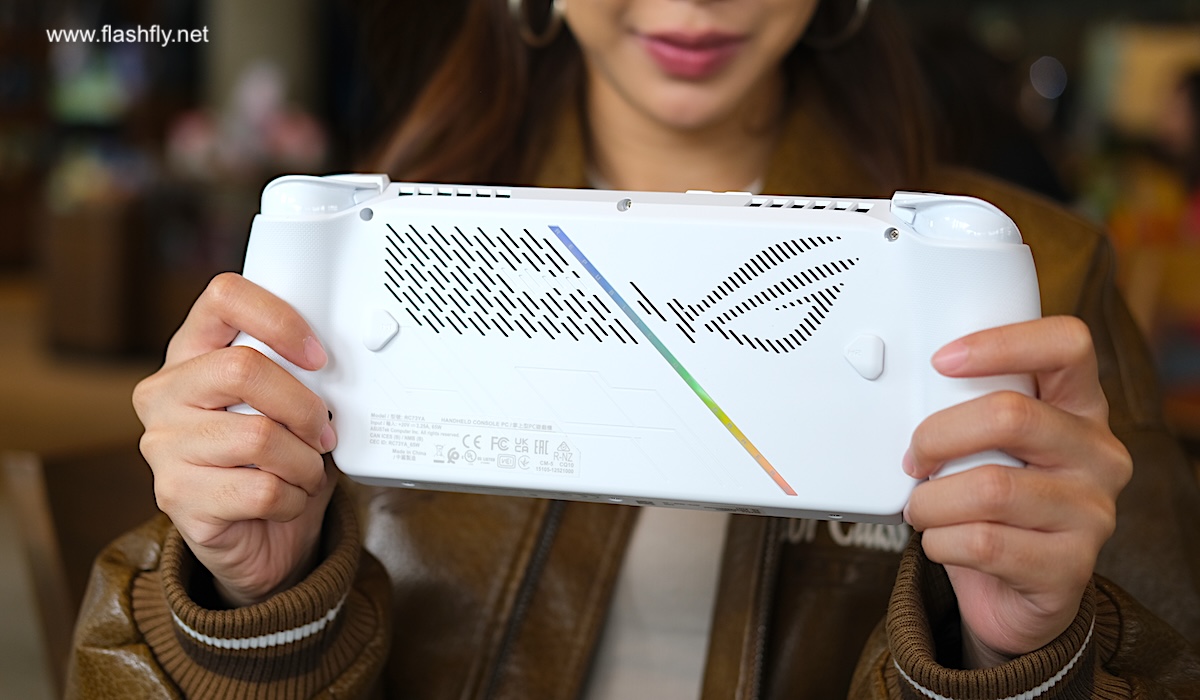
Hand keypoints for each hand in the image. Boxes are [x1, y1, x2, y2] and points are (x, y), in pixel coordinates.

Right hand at [133, 273, 337, 605]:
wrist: (261, 539)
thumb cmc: (278, 462)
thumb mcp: (293, 408)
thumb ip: (303, 378)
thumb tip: (338, 370)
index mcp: (194, 352)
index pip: (225, 297)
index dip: (280, 318)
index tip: (317, 355)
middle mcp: (166, 392)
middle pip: (243, 369)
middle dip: (304, 406)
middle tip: (323, 432)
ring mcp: (163, 445)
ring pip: (259, 435)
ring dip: (305, 461)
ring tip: (306, 471)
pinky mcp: (175, 496)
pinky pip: (261, 489)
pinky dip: (294, 498)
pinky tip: (287, 500)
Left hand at [902, 316, 1131, 665]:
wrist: (1016, 595)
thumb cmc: (994, 506)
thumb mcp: (990, 446)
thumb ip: (970, 410)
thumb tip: (901, 393)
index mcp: (1080, 407)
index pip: (1066, 345)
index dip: (1001, 342)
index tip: (941, 360)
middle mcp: (1098, 454)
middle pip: (1012, 416)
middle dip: (938, 435)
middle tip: (913, 458)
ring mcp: (1093, 513)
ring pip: (989, 488)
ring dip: (931, 501)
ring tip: (921, 508)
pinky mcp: (1071, 567)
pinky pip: (983, 543)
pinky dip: (940, 542)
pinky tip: (941, 542)